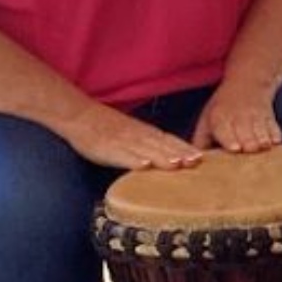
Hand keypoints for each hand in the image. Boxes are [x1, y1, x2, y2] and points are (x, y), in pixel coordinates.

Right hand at [63, 103, 201, 169]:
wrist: (79, 115)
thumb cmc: (108, 128)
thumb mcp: (134, 134)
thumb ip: (151, 144)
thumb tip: (173, 159)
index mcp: (146, 133)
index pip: (170, 140)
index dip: (185, 148)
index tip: (202, 158)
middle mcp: (138, 136)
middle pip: (162, 145)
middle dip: (180, 154)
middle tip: (196, 162)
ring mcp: (123, 141)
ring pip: (145, 149)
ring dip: (162, 157)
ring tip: (177, 164)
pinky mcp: (107, 147)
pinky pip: (121, 154)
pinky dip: (132, 160)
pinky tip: (143, 166)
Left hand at [192, 81, 281, 151]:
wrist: (249, 83)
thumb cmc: (224, 107)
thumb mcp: (207, 118)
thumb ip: (201, 140)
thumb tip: (196, 161)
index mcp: (220, 118)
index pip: (225, 130)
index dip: (231, 140)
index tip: (236, 148)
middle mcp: (239, 118)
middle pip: (247, 136)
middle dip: (249, 144)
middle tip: (249, 150)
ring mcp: (257, 119)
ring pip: (263, 135)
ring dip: (263, 143)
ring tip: (261, 148)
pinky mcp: (271, 120)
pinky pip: (275, 133)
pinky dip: (274, 139)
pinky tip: (270, 143)